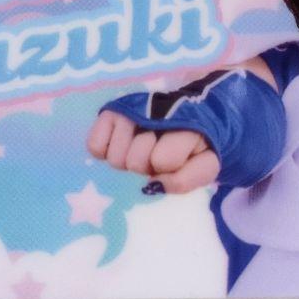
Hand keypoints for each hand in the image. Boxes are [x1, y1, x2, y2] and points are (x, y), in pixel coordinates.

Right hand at [86, 111, 220, 193]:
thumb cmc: (192, 145)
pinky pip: (94, 146)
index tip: (176, 159)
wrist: (186, 112)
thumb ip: (185, 180)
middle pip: (133, 162)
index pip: (162, 160)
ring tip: (138, 146)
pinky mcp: (109, 113)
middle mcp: (152, 114)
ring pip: (114, 158)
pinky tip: (119, 144)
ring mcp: (128, 113)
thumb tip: (154, 185)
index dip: (167, 168)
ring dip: (126, 159)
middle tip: (155, 153)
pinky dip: (103, 151)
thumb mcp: (204, 165)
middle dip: (145, 165)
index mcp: (182, 125)